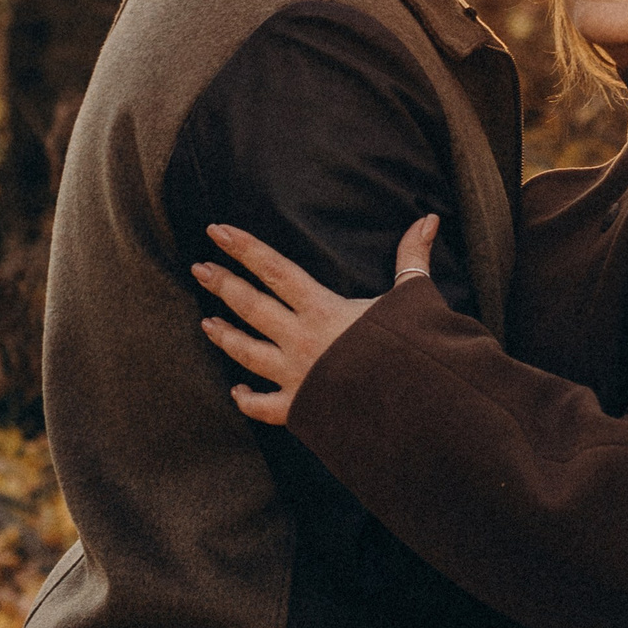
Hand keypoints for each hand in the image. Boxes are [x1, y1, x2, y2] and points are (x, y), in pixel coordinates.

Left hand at [195, 215, 439, 424]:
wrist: (411, 406)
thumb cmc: (412, 349)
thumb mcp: (413, 296)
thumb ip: (412, 256)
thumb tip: (429, 218)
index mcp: (323, 309)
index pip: (275, 270)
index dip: (244, 248)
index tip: (217, 230)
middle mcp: (301, 340)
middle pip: (251, 306)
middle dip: (222, 285)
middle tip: (198, 268)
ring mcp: (296, 376)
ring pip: (247, 353)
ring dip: (225, 337)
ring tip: (205, 324)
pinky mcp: (300, 409)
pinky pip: (264, 406)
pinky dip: (248, 400)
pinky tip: (237, 392)